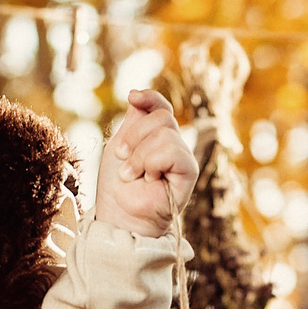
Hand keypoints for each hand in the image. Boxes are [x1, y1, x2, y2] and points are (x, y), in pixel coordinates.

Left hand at [95, 88, 198, 237]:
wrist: (119, 214)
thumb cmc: (117, 185)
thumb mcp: (119, 145)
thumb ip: (133, 121)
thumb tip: (136, 94)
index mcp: (157, 136)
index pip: (161, 106)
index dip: (149, 98)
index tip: (132, 97)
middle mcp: (173, 144)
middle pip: (162, 117)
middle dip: (134, 136)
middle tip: (123, 160)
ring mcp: (183, 158)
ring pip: (165, 133)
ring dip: (139, 155)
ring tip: (133, 175)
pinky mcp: (189, 172)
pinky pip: (173, 151)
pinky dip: (153, 163)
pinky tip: (149, 179)